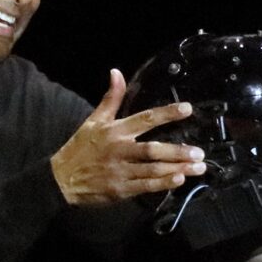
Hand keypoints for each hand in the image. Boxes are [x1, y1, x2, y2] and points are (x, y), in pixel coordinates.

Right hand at [50, 70, 204, 205]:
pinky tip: (179, 180)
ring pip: (153, 170)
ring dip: (177, 168)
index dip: (167, 114)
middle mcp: (119, 149)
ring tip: (198, 167)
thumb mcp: (93, 120)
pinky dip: (163, 184)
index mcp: (115, 130)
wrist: (61, 179)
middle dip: (178, 151)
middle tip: (200, 152)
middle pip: (153, 149)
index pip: (145, 119)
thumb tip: (116, 72)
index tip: (187, 109)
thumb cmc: (80, 148)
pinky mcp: (120, 189)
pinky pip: (145, 186)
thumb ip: (110, 98)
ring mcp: (120, 171)